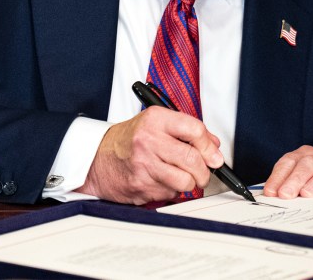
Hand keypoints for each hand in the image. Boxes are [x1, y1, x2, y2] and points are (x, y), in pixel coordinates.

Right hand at [77, 107, 223, 203]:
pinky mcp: (140, 186)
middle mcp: (149, 140)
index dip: (209, 146)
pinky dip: (171, 191)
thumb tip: (213, 146)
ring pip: (185, 181)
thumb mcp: (156, 124)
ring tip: (181, 177)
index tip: (214, 155)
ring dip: (189, 184)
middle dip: (204, 171)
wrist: (98, 158)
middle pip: (192, 159)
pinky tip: (161, 181)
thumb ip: (186, 131)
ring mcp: (144, 164)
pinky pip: (170, 194)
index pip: (194, 130)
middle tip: (203, 172)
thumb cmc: (130, 140)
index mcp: (155, 119)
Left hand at [262, 145, 312, 197]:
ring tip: (307, 194)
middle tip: (286, 194)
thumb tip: (269, 195)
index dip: (278, 177)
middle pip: (308, 164)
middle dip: (295, 180)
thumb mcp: (294, 185)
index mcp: (303, 155)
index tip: (272, 192)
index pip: (289, 162)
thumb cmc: (310, 187)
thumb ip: (282, 187)